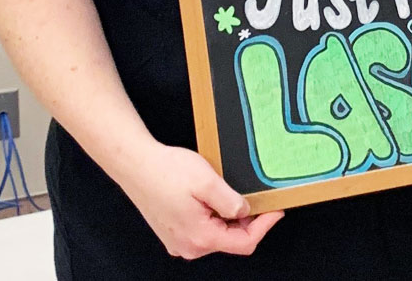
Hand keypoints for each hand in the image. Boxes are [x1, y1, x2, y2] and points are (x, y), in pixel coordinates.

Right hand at [116, 142, 282, 258]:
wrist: (135, 164)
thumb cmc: (166, 171)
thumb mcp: (208, 182)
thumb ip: (232, 202)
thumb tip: (246, 213)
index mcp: (200, 238)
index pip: (244, 243)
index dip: (265, 226)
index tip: (276, 210)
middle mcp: (188, 247)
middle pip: (231, 240)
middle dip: (246, 219)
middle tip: (252, 194)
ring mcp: (179, 242)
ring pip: (216, 234)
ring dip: (228, 216)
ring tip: (224, 191)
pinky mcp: (173, 233)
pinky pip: (202, 229)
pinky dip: (213, 216)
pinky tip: (208, 196)